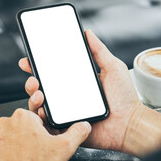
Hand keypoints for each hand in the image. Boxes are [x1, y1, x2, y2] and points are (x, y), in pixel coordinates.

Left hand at [0, 108, 90, 160]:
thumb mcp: (65, 147)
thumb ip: (77, 132)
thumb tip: (83, 126)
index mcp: (23, 117)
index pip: (36, 117)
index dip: (43, 129)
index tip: (45, 140)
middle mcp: (5, 124)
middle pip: (23, 126)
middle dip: (30, 135)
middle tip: (38, 150)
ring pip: (11, 137)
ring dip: (18, 144)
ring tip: (28, 157)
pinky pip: (1, 150)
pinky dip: (8, 155)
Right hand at [19, 30, 143, 151]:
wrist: (130, 123)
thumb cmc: (124, 97)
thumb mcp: (112, 68)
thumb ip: (99, 50)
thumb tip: (88, 32)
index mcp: (77, 83)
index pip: (53, 74)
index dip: (39, 67)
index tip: (29, 60)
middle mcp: (69, 97)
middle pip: (43, 90)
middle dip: (32, 83)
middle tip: (33, 79)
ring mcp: (68, 114)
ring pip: (42, 107)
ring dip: (34, 100)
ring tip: (39, 94)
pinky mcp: (68, 128)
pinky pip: (49, 126)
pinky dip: (42, 120)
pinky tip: (43, 113)